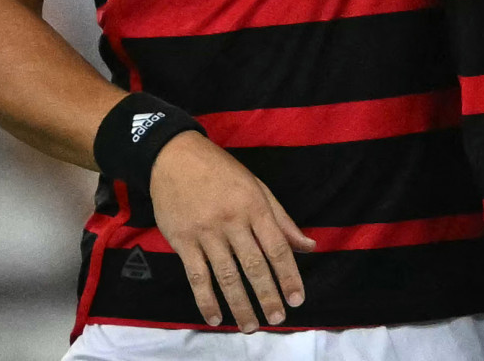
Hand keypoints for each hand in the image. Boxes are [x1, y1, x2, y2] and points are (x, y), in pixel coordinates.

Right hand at [149, 131, 316, 331]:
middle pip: (253, 265)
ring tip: (250, 327)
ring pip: (226, 275)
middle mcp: (232, 221)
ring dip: (240, 305)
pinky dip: (206, 300)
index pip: (276, 247)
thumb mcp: (256, 187)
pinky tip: (216, 317)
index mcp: (254, 205)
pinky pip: (196, 276)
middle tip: (277, 319)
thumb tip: (309, 246)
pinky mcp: (182, 241)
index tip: (298, 299)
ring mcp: (205, 232)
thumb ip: (282, 220)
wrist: (174, 157)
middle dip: (267, 295)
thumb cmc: (221, 172)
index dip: (289, 275)